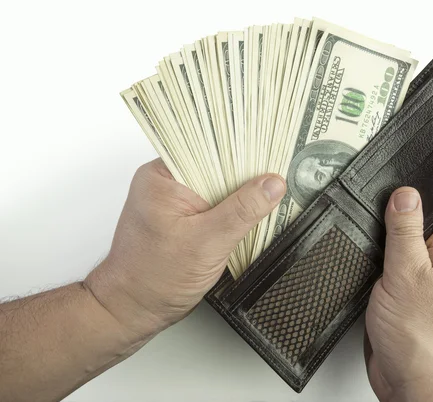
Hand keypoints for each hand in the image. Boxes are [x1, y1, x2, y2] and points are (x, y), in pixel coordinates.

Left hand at [85, 159, 285, 339]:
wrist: (132, 310)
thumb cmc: (153, 278)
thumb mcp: (207, 242)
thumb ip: (242, 211)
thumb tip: (273, 185)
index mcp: (162, 176)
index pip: (209, 149)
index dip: (242, 151)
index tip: (271, 157)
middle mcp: (166, 182)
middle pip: (216, 166)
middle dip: (245, 177)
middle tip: (275, 181)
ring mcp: (174, 201)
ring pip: (218, 187)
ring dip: (240, 197)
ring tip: (266, 199)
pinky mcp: (183, 218)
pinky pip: (215, 204)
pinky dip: (232, 212)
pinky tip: (248, 219)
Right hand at [364, 187, 432, 401]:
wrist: (418, 392)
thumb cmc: (428, 344)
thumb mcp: (410, 274)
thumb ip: (405, 232)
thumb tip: (406, 195)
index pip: (432, 212)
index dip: (407, 201)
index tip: (383, 195)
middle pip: (409, 233)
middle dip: (386, 232)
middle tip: (369, 231)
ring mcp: (421, 290)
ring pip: (393, 258)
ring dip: (377, 259)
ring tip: (367, 261)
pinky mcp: (402, 306)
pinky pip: (384, 281)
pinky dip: (372, 279)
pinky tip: (364, 280)